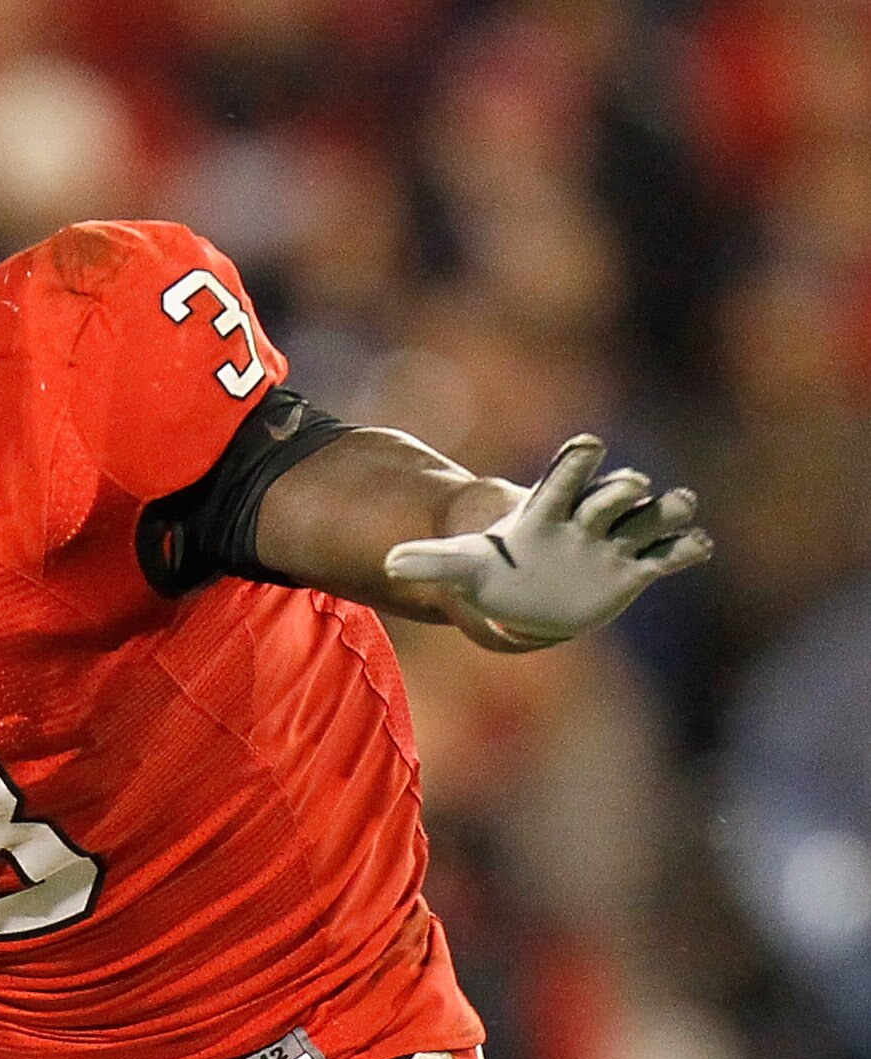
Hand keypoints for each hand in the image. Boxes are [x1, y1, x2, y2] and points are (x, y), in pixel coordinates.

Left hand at [383, 434, 711, 644]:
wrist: (529, 594)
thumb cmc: (496, 571)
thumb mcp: (463, 568)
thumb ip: (430, 562)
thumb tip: (386, 563)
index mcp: (548, 509)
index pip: (564, 477)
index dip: (576, 462)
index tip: (586, 444)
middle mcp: (588, 518)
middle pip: (614, 493)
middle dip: (622, 490)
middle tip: (632, 488)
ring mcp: (616, 541)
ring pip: (650, 517)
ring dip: (665, 511)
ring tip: (677, 507)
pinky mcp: (636, 568)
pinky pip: (668, 555)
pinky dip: (683, 549)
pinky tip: (693, 546)